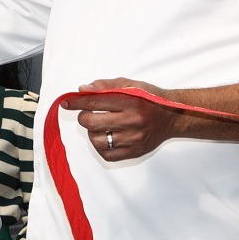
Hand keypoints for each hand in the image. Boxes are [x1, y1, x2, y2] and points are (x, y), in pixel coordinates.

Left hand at [62, 78, 178, 161]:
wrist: (172, 117)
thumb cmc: (149, 98)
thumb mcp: (131, 85)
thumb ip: (106, 85)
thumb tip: (82, 90)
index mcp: (130, 102)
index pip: (94, 102)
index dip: (76, 102)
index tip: (66, 102)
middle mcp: (132, 121)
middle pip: (91, 123)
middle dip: (84, 117)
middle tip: (88, 114)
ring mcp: (133, 139)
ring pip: (97, 140)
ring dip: (92, 132)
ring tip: (100, 126)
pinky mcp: (134, 152)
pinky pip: (107, 154)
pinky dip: (101, 146)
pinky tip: (106, 136)